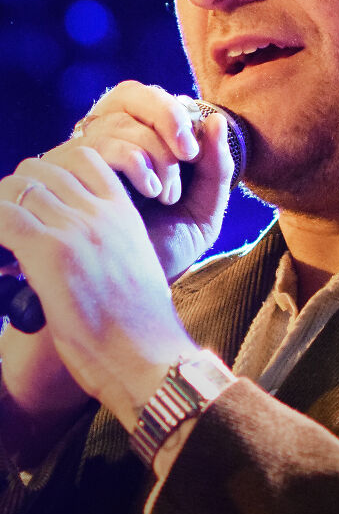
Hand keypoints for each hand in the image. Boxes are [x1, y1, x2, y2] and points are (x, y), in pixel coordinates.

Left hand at [0, 150, 199, 430]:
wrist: (149, 357)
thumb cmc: (138, 327)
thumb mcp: (133, 265)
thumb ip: (103, 241)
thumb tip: (61, 242)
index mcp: (123, 211)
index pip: (80, 156)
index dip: (47, 173)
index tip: (35, 206)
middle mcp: (99, 211)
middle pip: (38, 169)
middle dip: (14, 193)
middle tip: (9, 231)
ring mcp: (75, 229)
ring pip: (14, 189)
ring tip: (3, 249)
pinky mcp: (51, 254)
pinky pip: (2, 219)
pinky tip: (0, 260)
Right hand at [49, 83, 234, 280]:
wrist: (135, 289)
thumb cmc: (167, 248)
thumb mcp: (204, 207)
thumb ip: (216, 167)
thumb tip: (218, 121)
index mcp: (142, 140)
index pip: (154, 98)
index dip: (177, 113)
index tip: (197, 151)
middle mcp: (109, 138)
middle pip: (133, 95)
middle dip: (168, 119)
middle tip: (188, 156)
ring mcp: (86, 153)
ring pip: (121, 122)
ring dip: (155, 154)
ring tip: (167, 194)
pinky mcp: (67, 171)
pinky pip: (100, 145)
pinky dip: (134, 162)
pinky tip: (149, 192)